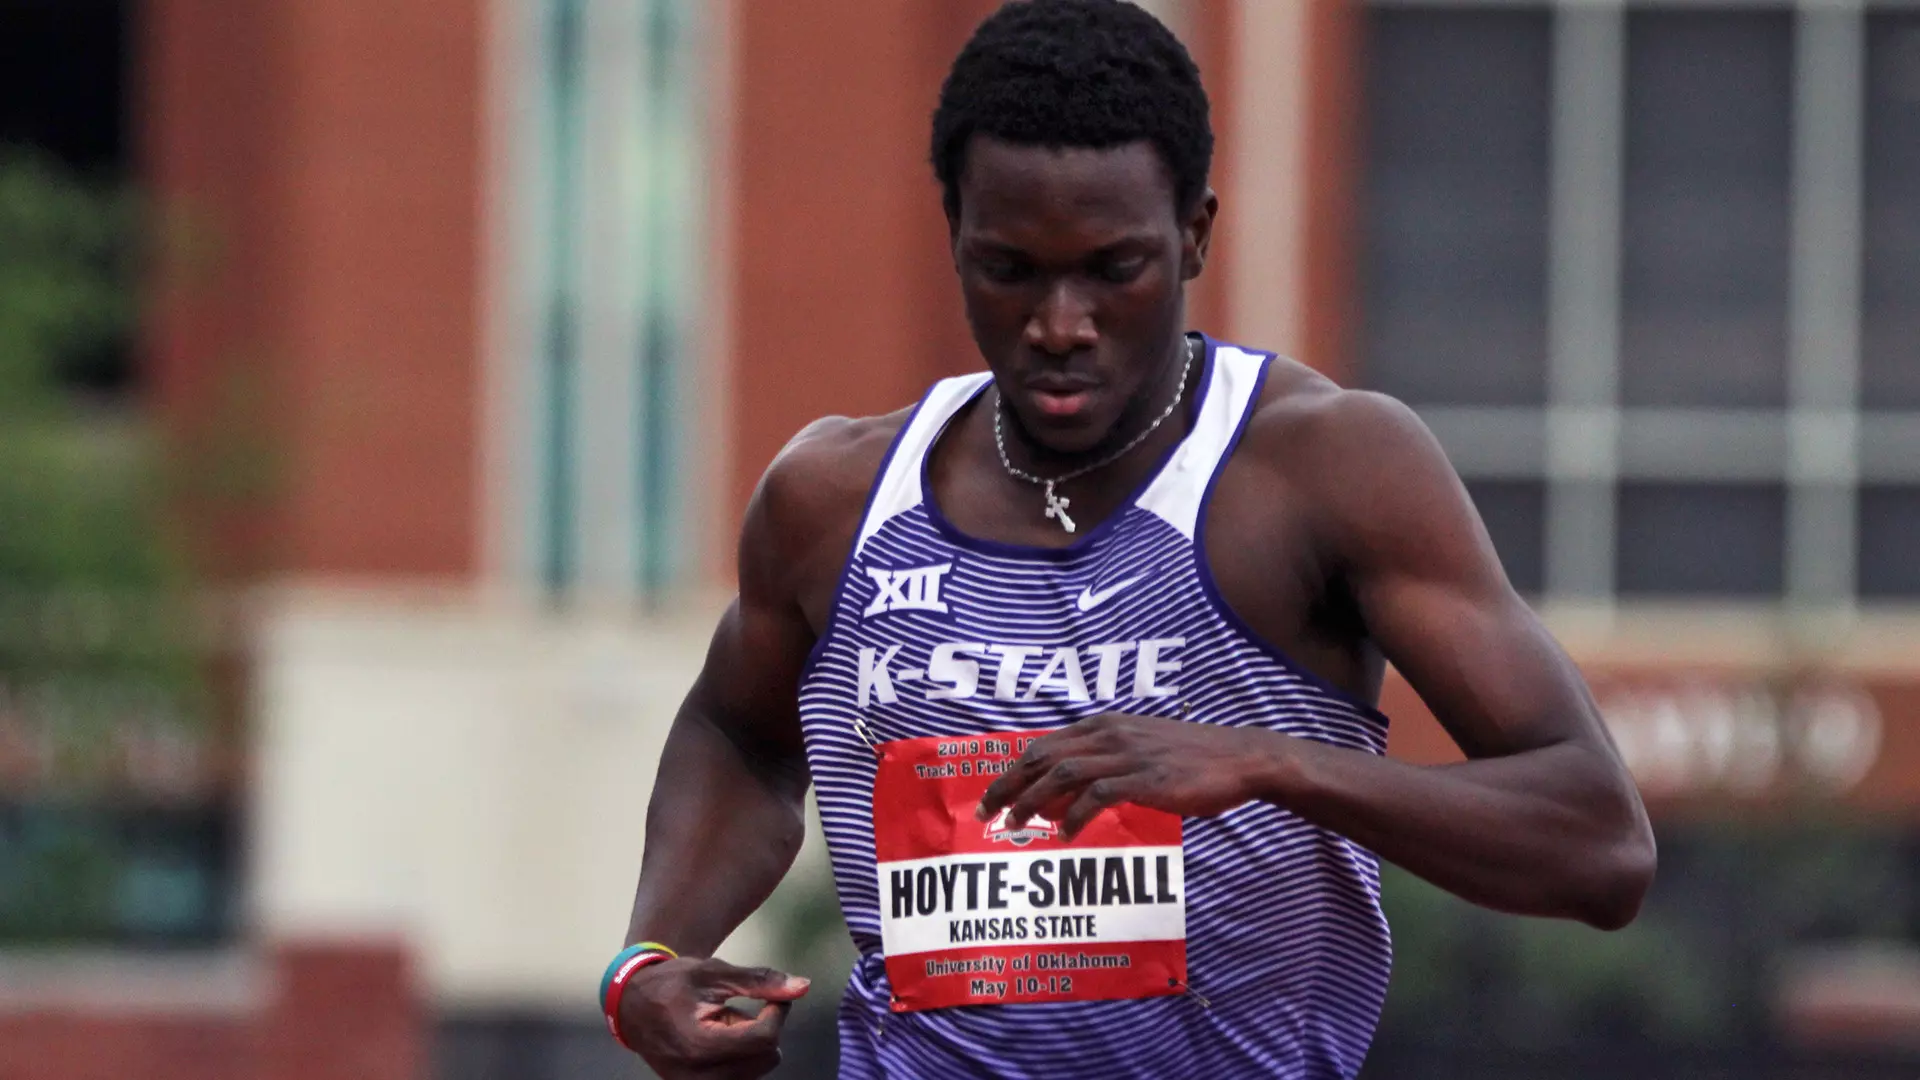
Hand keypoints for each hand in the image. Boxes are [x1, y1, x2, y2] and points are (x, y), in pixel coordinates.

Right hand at [616, 957, 810, 1079]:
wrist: (632, 1005)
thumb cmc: (673, 982)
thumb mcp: (714, 972)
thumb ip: (759, 981)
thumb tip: (803, 986)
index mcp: (700, 1044)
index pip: (764, 1039)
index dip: (778, 1013)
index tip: (774, 995)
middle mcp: (698, 1076)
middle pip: (767, 1058)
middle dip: (766, 1029)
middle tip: (744, 1008)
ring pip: (758, 1070)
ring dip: (752, 1045)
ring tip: (724, 1024)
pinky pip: (742, 1077)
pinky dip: (742, 1058)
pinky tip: (722, 1039)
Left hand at [975, 713, 1283, 839]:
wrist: (1239, 757)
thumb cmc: (1190, 758)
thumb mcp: (1140, 750)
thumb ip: (1103, 765)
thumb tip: (1061, 798)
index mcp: (1104, 726)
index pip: (1042, 745)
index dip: (1011, 770)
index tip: (991, 795)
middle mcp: (1109, 735)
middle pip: (1042, 757)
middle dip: (1008, 785)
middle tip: (985, 813)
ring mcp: (1127, 755)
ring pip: (1061, 774)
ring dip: (1032, 801)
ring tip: (1016, 827)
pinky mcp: (1146, 778)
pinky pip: (1097, 795)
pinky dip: (1074, 816)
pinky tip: (1065, 836)